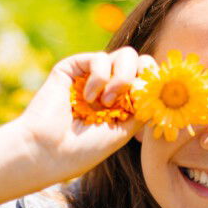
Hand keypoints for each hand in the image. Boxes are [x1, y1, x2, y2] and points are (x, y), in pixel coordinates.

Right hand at [12, 46, 157, 184]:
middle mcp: (110, 86)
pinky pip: (99, 58)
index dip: (157, 82)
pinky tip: (89, 98)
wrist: (48, 152)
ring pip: (126, 55)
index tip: (154, 98)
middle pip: (142, 61)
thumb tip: (160, 84)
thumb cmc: (84, 150)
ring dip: (123, 78)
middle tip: (134, 95)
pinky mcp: (73, 67)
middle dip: (144, 75)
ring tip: (107, 101)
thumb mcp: (125, 130)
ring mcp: (92, 76)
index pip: (150, 79)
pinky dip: (100, 77)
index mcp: (125, 103)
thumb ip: (143, 106)